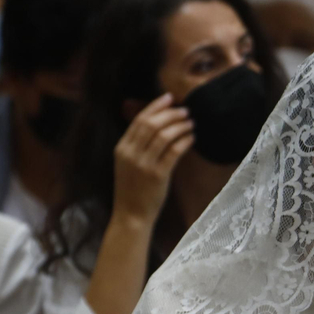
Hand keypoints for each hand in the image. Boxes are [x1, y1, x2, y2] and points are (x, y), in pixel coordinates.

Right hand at [113, 94, 194, 222]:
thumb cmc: (132, 189)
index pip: (139, 120)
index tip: (169, 97)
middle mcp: (130, 154)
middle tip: (185, 111)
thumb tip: (156, 123)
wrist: (131, 215)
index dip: (155, 106)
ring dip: (180, 126)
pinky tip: (191, 138)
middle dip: (171, 114)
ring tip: (190, 123)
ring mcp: (143, 164)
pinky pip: (174, 151)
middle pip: (152, 124)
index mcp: (121, 148)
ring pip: (164, 135)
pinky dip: (185, 141)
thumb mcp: (127, 163)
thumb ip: (137, 145)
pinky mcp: (158, 175)